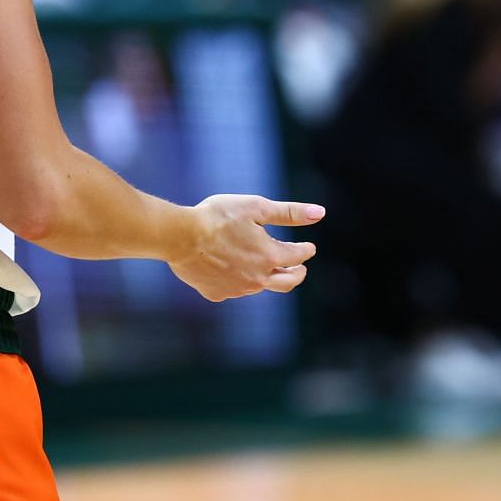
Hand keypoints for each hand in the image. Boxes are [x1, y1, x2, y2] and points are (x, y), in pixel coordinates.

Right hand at [169, 195, 321, 301]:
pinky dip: (238, 280)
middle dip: (297, 274)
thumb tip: (320, 213)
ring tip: (264, 266)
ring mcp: (237, 289)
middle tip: (299, 268)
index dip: (306, 250)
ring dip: (267, 277)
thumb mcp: (256, 207)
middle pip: (287, 283)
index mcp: (270, 257)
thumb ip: (289, 213)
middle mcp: (257, 279)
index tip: (309, 248)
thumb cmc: (218, 217)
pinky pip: (233, 289)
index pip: (298, 256)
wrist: (179, 236)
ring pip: (260, 287)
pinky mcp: (217, 293)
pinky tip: (233, 271)